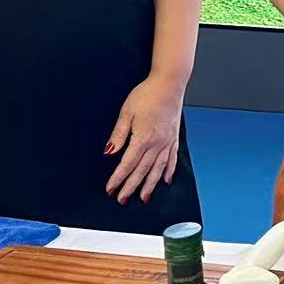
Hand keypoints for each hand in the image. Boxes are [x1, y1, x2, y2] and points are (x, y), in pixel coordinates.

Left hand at [106, 75, 184, 203]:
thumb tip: (109, 153)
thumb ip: (118, 135)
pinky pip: (172, 159)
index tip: (110, 189)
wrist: (169, 83)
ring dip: (150, 185)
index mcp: (143, 138)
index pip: (127, 164)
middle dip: (131, 186)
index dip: (118, 178)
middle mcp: (157, 143)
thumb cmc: (147, 95)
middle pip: (142, 170)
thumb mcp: (126, 112)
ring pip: (158, 169)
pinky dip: (169, 171)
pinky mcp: (174, 138)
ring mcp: (168, 142)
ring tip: (143, 198)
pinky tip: (166, 181)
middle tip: (122, 199)